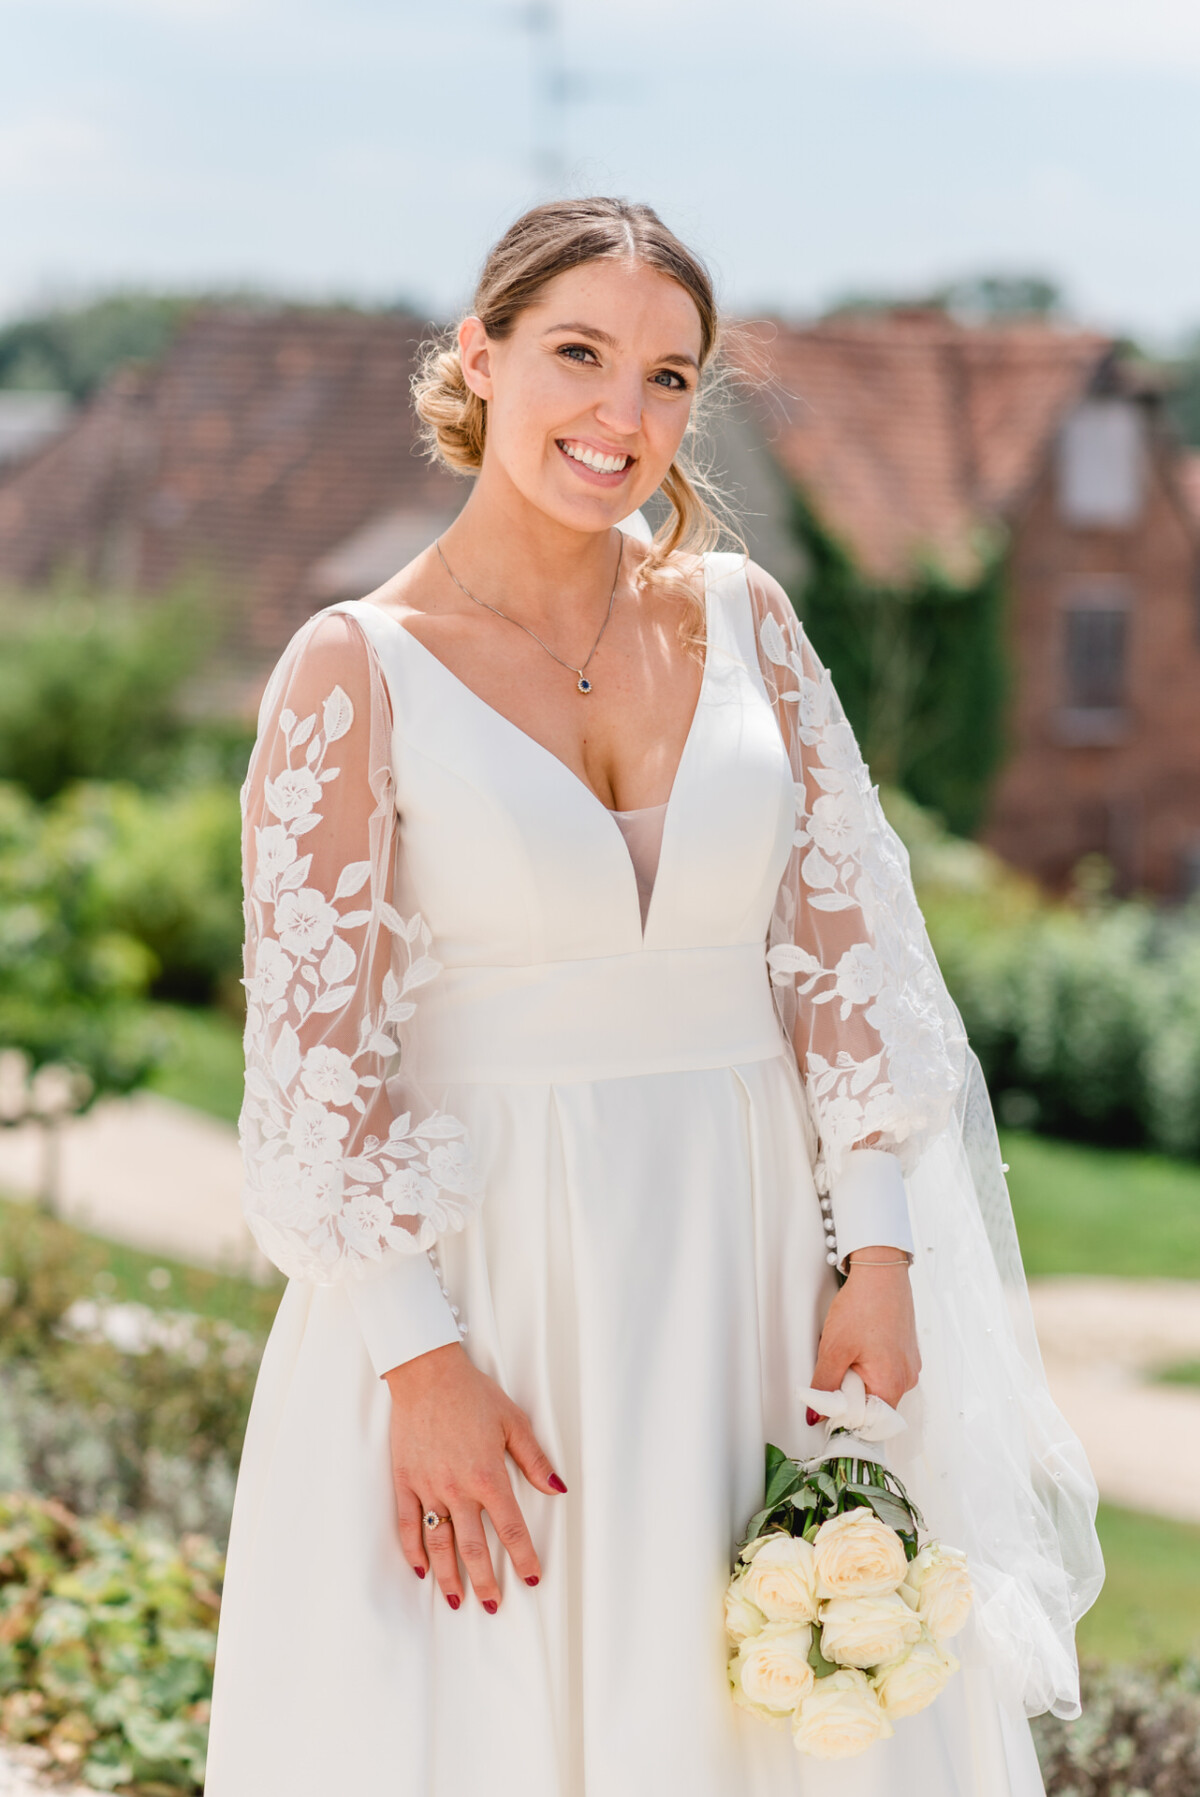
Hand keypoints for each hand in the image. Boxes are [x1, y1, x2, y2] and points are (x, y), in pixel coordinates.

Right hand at [384, 1341, 565, 1611]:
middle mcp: (457, 1488)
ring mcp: (428, 1487)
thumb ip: (535, 1459)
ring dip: (448, 1575)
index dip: (523, 1557)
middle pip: (473, 1546)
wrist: (427, 1373)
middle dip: (484, 1580)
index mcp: (488, 1475)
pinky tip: (421, 1570)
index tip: (532, 1578)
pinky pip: (408, 1524)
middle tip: (493, 1605)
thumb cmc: (473, 1394)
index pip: (511, 1528)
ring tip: (456, 1600)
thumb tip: (558, 1488)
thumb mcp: (513, 1421)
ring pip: (439, 1542)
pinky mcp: (405, 1481)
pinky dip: (413, 1550)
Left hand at [809, 1249, 919, 1412]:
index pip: (867, 1421)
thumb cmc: (864, 1305)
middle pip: (873, 1404)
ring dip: (860, 1377)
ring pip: (879, 1385)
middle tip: (837, 1368)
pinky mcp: (907, 1352)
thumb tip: (815, 1414)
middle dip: (851, 1393)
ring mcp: (910, 1365)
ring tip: (849, 1351)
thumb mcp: (834, 1349)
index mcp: (892, 1384)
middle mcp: (907, 1379)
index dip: (844, 1416)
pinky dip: (870, 1363)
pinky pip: (887, 1369)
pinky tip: (860, 1344)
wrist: (881, 1272)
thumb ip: (824, 1386)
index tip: (829, 1407)